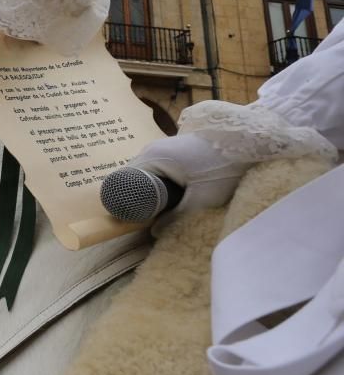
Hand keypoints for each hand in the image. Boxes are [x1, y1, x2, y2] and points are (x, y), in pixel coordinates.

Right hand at [126, 133, 246, 227]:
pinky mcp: (175, 148)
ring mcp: (164, 145)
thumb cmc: (223, 170)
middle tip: (148, 217)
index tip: (132, 218)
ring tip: (160, 208)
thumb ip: (175, 218)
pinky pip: (158, 166)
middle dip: (139, 196)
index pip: (125, 179)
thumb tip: (154, 232)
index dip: (127, 200)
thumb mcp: (201, 200)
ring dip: (151, 188)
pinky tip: (171, 194)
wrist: (250, 143)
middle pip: (135, 175)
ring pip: (148, 171)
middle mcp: (153, 148)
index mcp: (153, 157)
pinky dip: (160, 180)